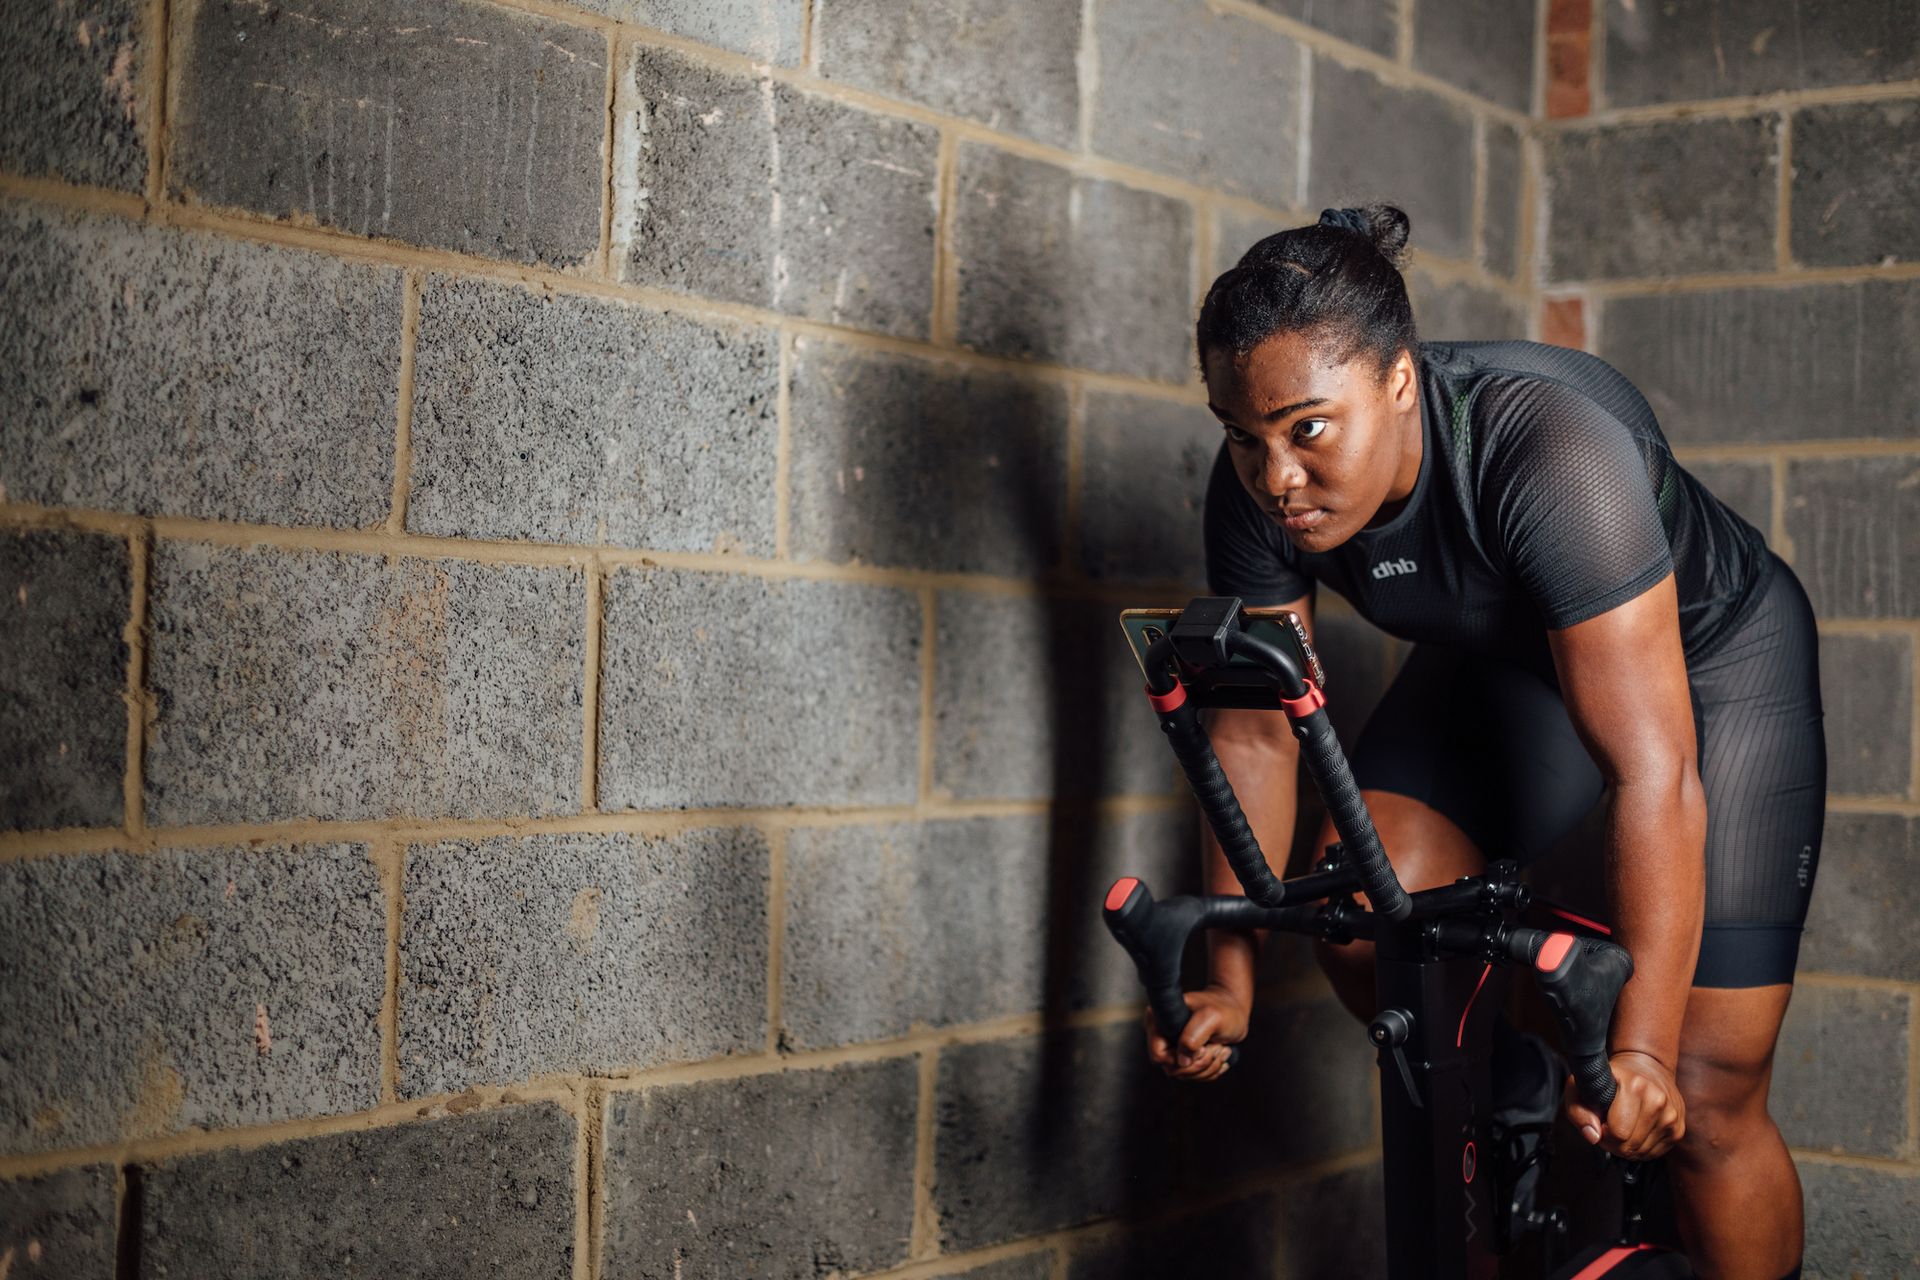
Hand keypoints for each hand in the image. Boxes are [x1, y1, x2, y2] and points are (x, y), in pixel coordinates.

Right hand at [1143, 983, 1248, 1082]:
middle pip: (1172, 1069)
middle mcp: (1163, 1036)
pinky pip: (1194, 1076)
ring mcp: (1173, 1048)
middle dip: (1199, 1063)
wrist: (1235, 1012)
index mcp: (1160, 1021)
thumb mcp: (1210, 1017)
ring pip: (1184, 1074)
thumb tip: (1182, 1062)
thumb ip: (1192, 1037)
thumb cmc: (1223, 1009)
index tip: (1201, 1048)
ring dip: (1208, 1066)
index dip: (1179, 1058)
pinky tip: (1220, 1054)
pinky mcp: (1185, 1057)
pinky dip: (1211, 1070)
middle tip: (1216, 1046)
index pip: (1158, 1054)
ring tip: (1221, 1048)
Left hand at [1565, 1049, 1685, 1159]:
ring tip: (1622, 1126)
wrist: (1646, 1065)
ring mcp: (1672, 1116)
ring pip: (1642, 1153)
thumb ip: (1579, 1111)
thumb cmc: (1611, 1078)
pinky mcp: (1678, 1129)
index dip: (1603, 1133)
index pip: (1618, 1133)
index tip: (1601, 1122)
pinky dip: (1640, 1148)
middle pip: (1630, 1146)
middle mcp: (1658, 1101)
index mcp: (1636, 1087)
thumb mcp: (1583, 1086)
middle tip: (1609, 1126)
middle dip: (1614, 1142)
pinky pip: (1654, 1154)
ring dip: (1627, 1146)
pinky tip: (1635, 1130)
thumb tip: (1593, 1136)